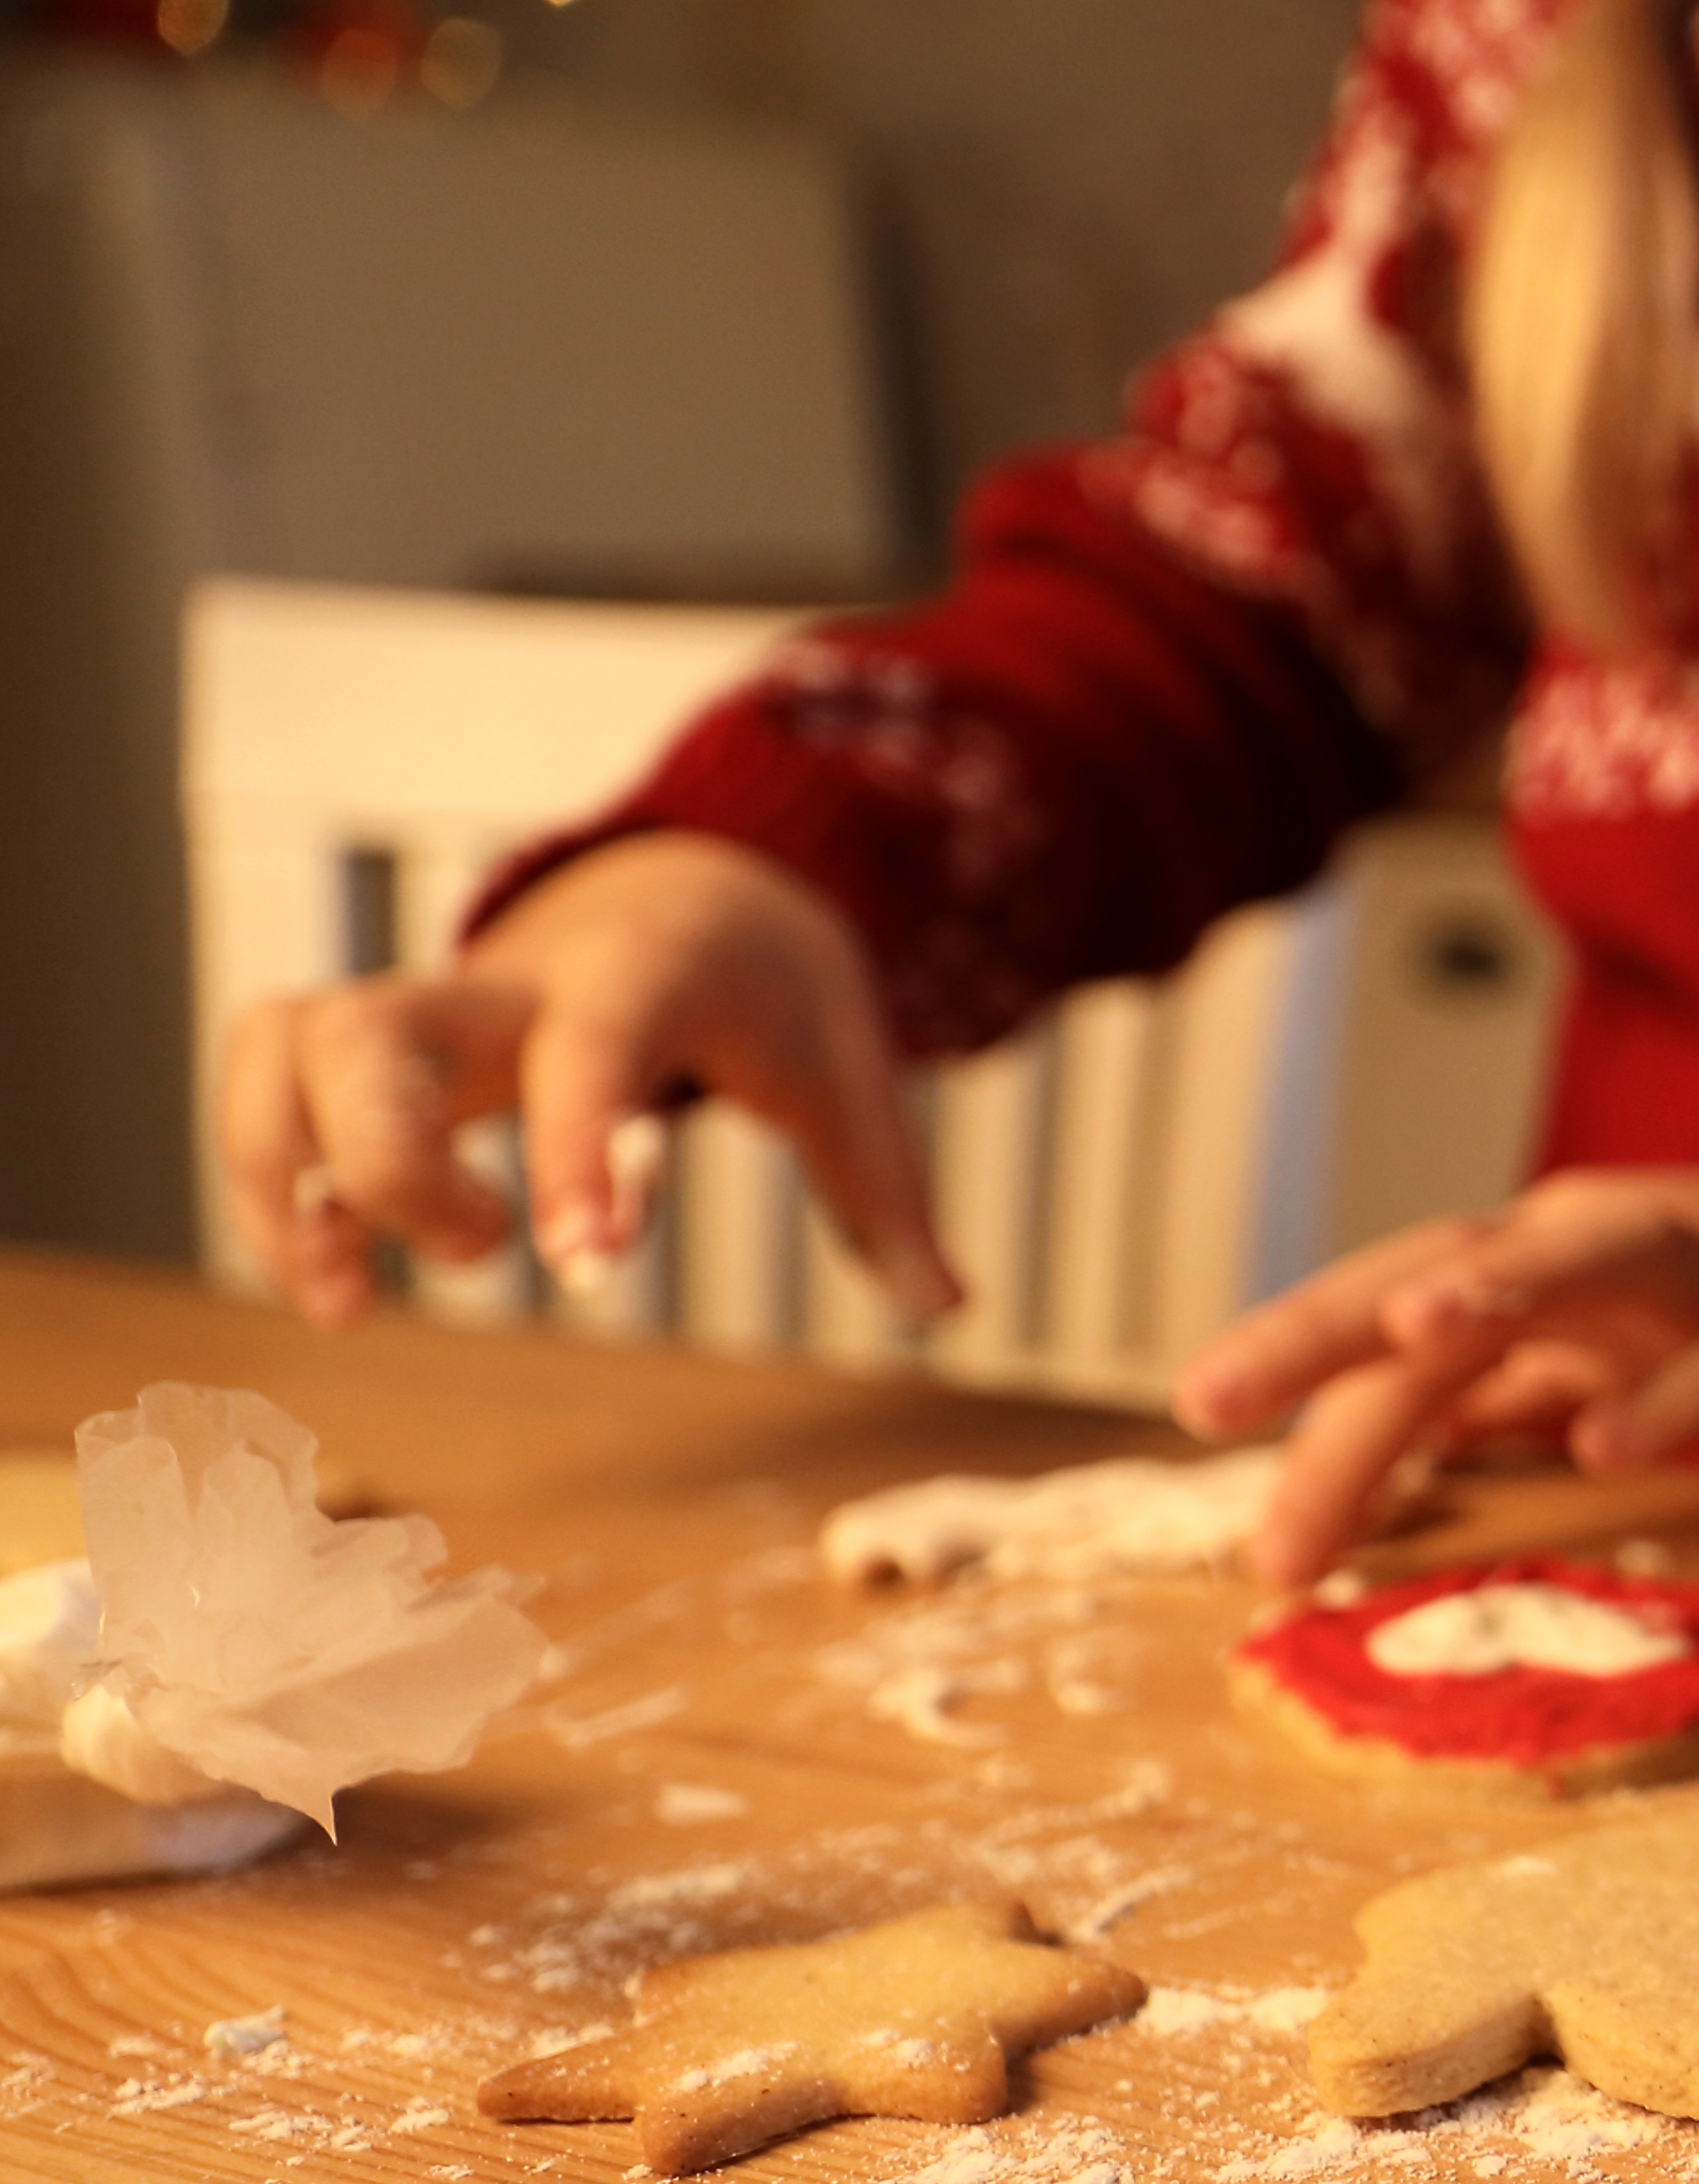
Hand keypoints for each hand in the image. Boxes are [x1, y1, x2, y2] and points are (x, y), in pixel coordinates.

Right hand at [215, 832, 951, 1325]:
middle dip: (387, 1161)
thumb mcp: (850, 1068)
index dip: (575, 1151)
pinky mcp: (382, 1039)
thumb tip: (948, 1306)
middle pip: (372, 1032)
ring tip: (348, 1297)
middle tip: (477, 1259)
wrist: (699, 878)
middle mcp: (508, 981)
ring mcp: (430, 1004)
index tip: (579, 1267)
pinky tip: (324, 1268)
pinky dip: (265, 1175)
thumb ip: (885, 1189)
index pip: (588, 1051)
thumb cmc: (771, 979)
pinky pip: (269, 1075)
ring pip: (284, 1043)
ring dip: (282, 1175)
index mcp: (641, 975)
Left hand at [1169, 1162, 1698, 1585]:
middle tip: (1218, 1392)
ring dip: (1499, 1289)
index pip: (1389, 1300)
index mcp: (1532, 1264)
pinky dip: (1671, 1397)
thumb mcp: (1585, 1352)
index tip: (1197, 1410)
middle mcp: (1596, 1249)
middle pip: (1447, 1268)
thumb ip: (1485, 1391)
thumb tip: (1361, 1451)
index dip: (1293, 1345)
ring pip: (1588, 1262)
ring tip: (1405, 1339)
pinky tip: (1607, 1447)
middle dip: (1330, 1324)